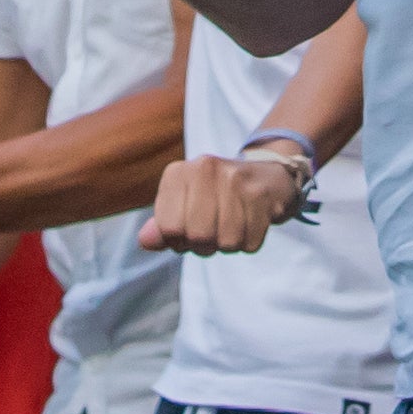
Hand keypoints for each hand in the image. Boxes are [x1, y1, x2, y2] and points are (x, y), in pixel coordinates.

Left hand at [141, 153, 304, 255]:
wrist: (266, 177)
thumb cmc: (215, 197)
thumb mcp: (182, 205)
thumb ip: (162, 226)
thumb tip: (146, 241)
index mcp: (179, 172)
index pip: (168, 227)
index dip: (177, 240)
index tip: (187, 230)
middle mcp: (206, 168)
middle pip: (198, 236)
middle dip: (204, 245)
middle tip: (211, 232)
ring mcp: (236, 180)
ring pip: (226, 242)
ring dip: (228, 244)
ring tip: (230, 226)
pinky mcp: (262, 195)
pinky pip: (249, 242)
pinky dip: (248, 242)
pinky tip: (249, 223)